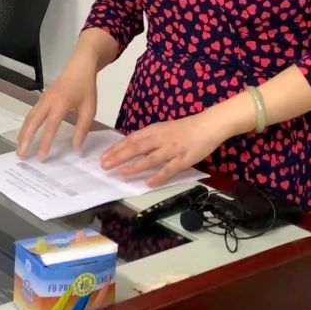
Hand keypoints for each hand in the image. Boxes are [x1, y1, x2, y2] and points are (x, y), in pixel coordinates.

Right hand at [16, 55, 97, 158]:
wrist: (79, 68)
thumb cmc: (86, 89)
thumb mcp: (90, 109)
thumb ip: (82, 129)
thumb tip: (76, 147)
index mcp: (61, 104)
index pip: (50, 126)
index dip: (45, 142)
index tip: (41, 156)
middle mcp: (48, 101)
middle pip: (32, 122)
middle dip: (25, 139)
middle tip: (21, 154)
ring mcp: (42, 99)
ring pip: (29, 117)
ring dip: (23, 133)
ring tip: (19, 148)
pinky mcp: (41, 99)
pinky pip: (31, 113)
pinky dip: (26, 125)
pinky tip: (24, 134)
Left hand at [100, 113, 224, 187]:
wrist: (207, 126)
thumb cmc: (184, 128)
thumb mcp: (162, 129)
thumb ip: (148, 138)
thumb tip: (132, 147)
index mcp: (153, 131)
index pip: (130, 140)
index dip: (116, 148)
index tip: (103, 156)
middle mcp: (159, 140)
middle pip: (135, 149)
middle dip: (118, 157)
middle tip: (104, 166)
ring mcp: (170, 151)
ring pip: (149, 159)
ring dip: (134, 167)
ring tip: (120, 173)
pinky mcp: (183, 160)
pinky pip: (169, 169)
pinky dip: (158, 176)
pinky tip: (148, 183)